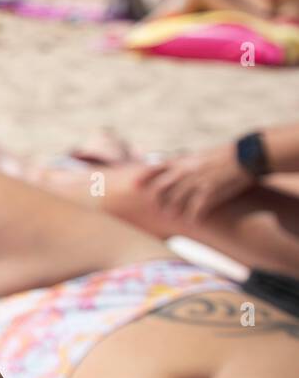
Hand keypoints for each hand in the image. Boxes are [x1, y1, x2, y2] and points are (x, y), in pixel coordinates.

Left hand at [136, 143, 253, 220]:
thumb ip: (186, 162)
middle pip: (162, 187)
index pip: (156, 168)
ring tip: (172, 217)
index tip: (133, 184)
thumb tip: (176, 167)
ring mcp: (197, 182)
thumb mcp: (200, 155)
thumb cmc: (224, 155)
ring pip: (176, 200)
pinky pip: (196, 208)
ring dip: (173, 210)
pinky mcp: (210, 192)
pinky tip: (193, 222)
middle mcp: (186, 171)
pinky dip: (193, 216)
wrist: (245, 155)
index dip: (143, 177)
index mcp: (183, 161)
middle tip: (157, 207)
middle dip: (157, 199)